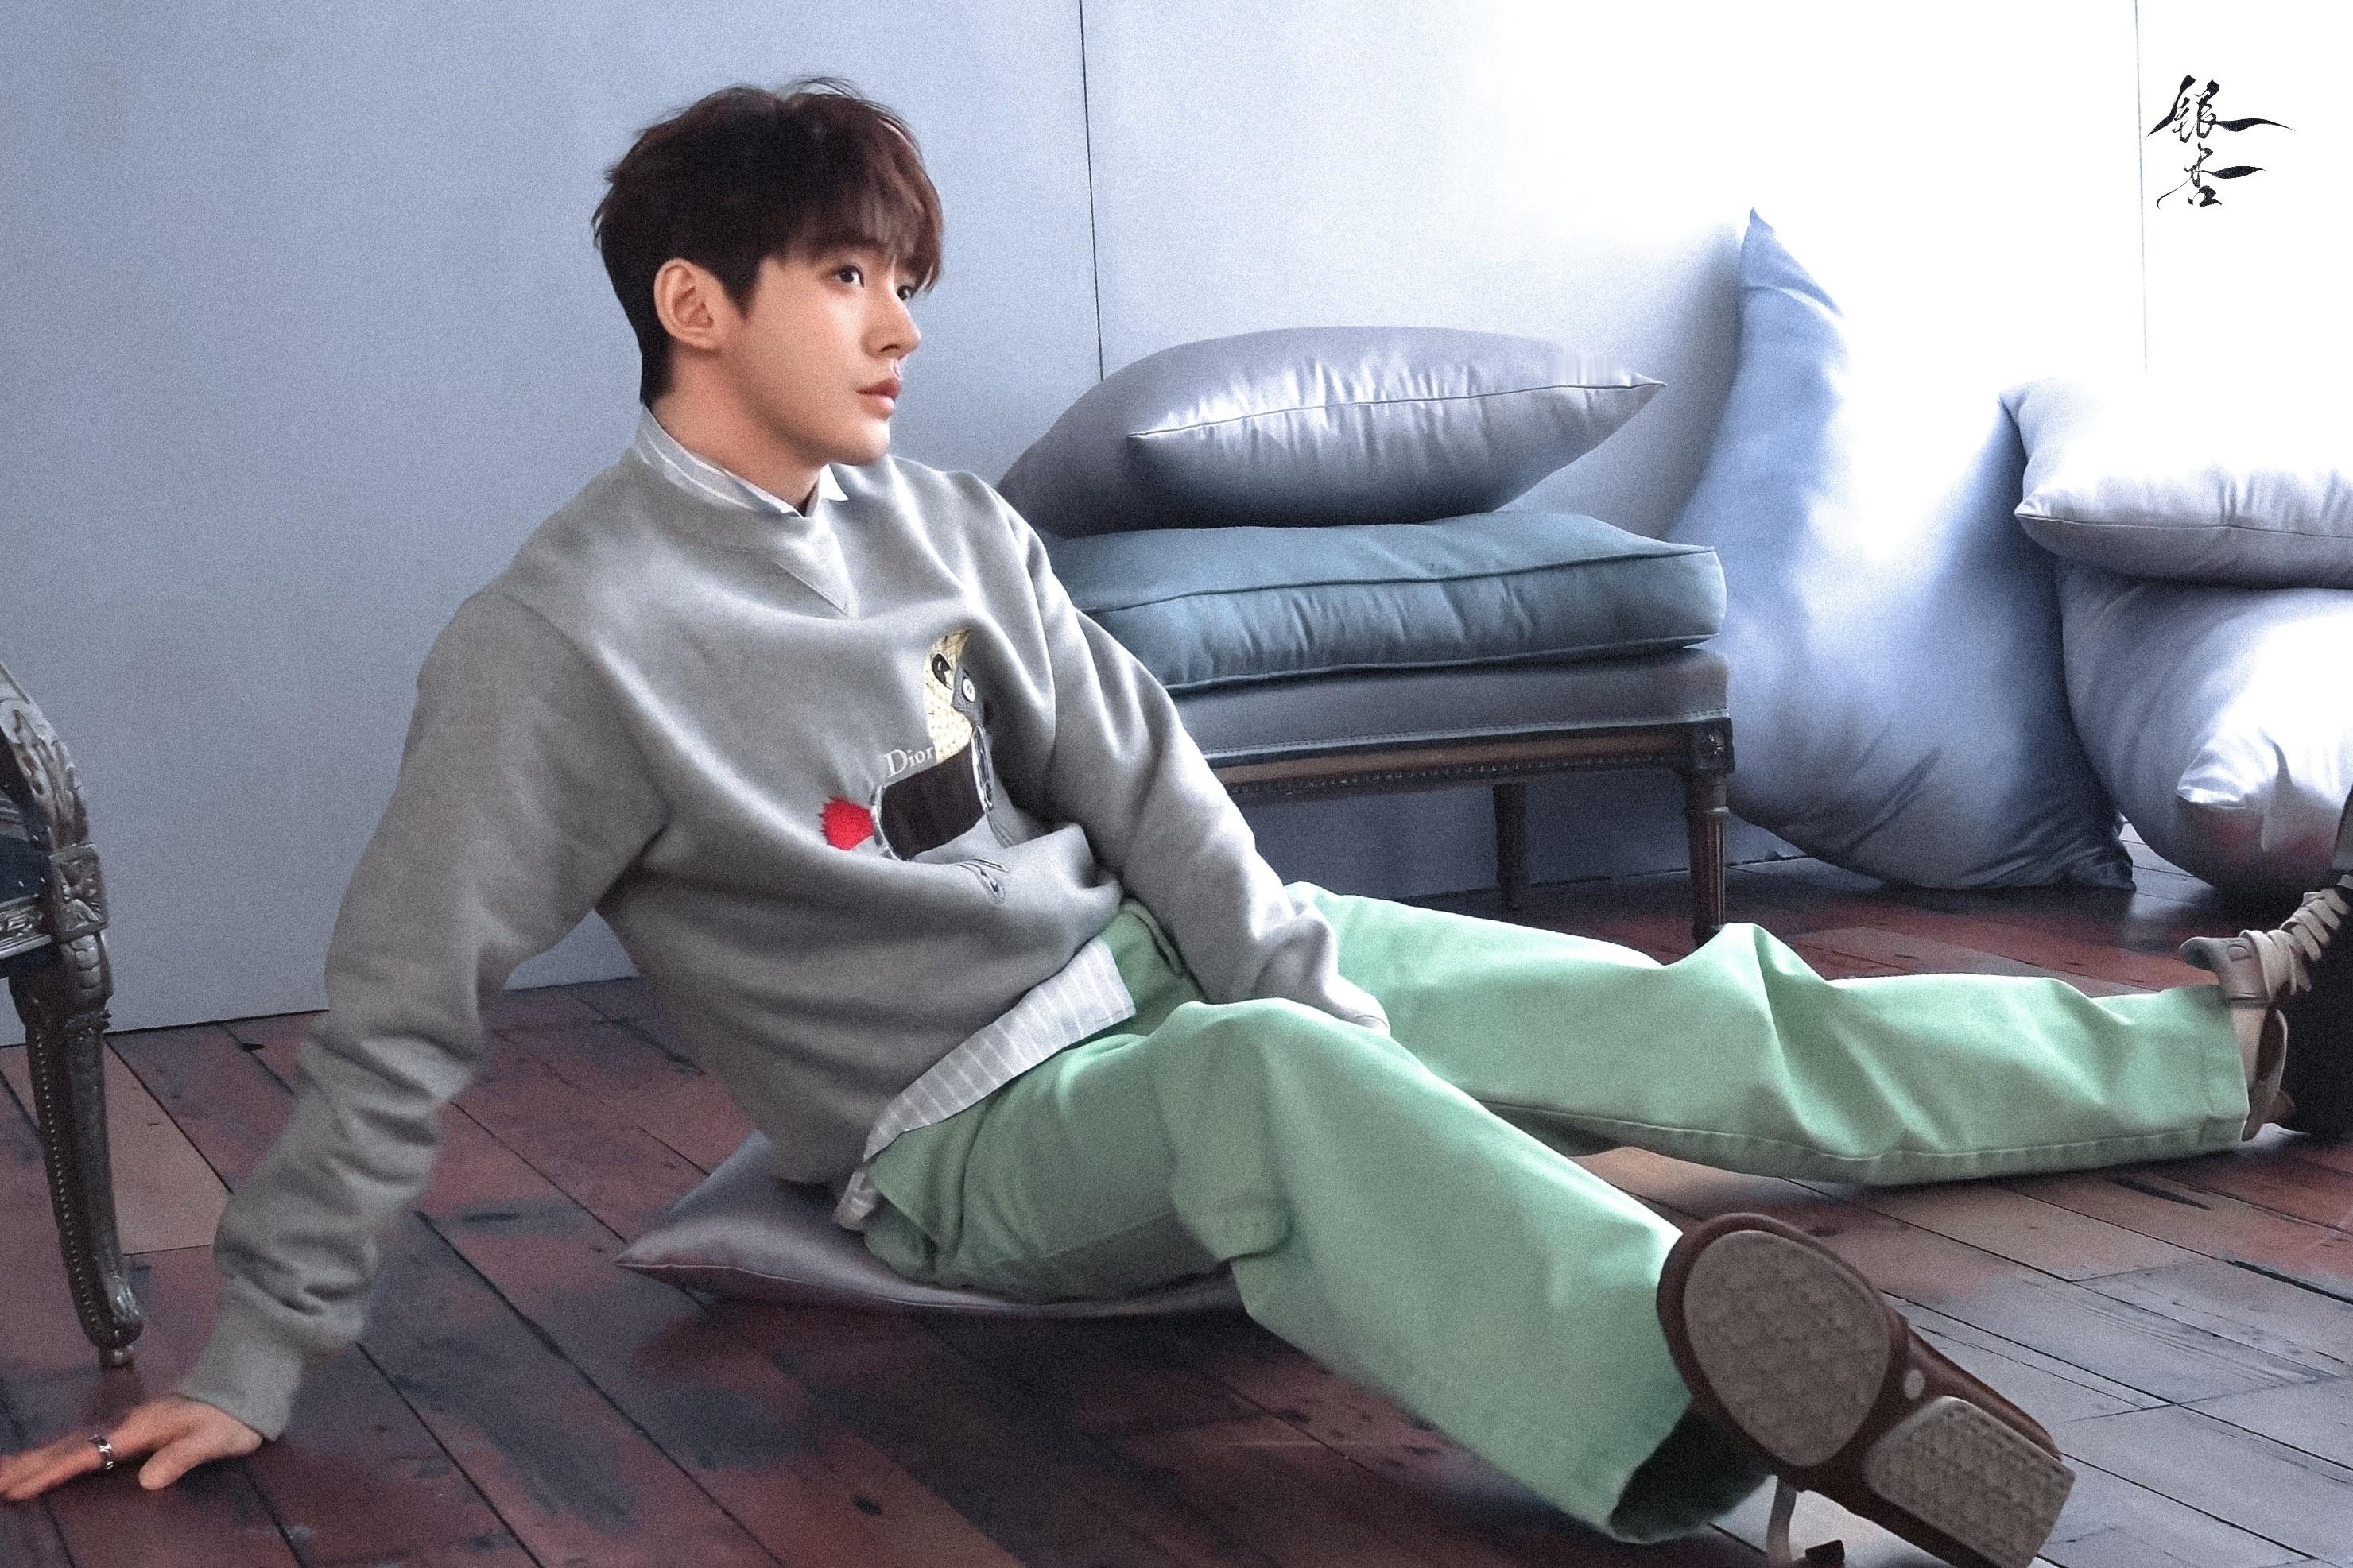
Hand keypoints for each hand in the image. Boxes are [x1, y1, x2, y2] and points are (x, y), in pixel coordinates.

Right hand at [0, 1396, 260, 1500]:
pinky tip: (44, 1459)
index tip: (21, 1488)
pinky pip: (83, 1440)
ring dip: (35, 1458)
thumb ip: (182, 1457)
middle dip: (29, 1465)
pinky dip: (56, 1451)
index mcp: (139, 1430)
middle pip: (68, 1447)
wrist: (245, 1385)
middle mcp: (125, 1424)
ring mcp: (126, 1423)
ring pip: (71, 1442)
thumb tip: (147, 1481)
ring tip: (3, 1472)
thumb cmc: (230, 1417)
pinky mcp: (130, 1425)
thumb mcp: (214, 1440)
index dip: (54, 1473)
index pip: (88, 1455)